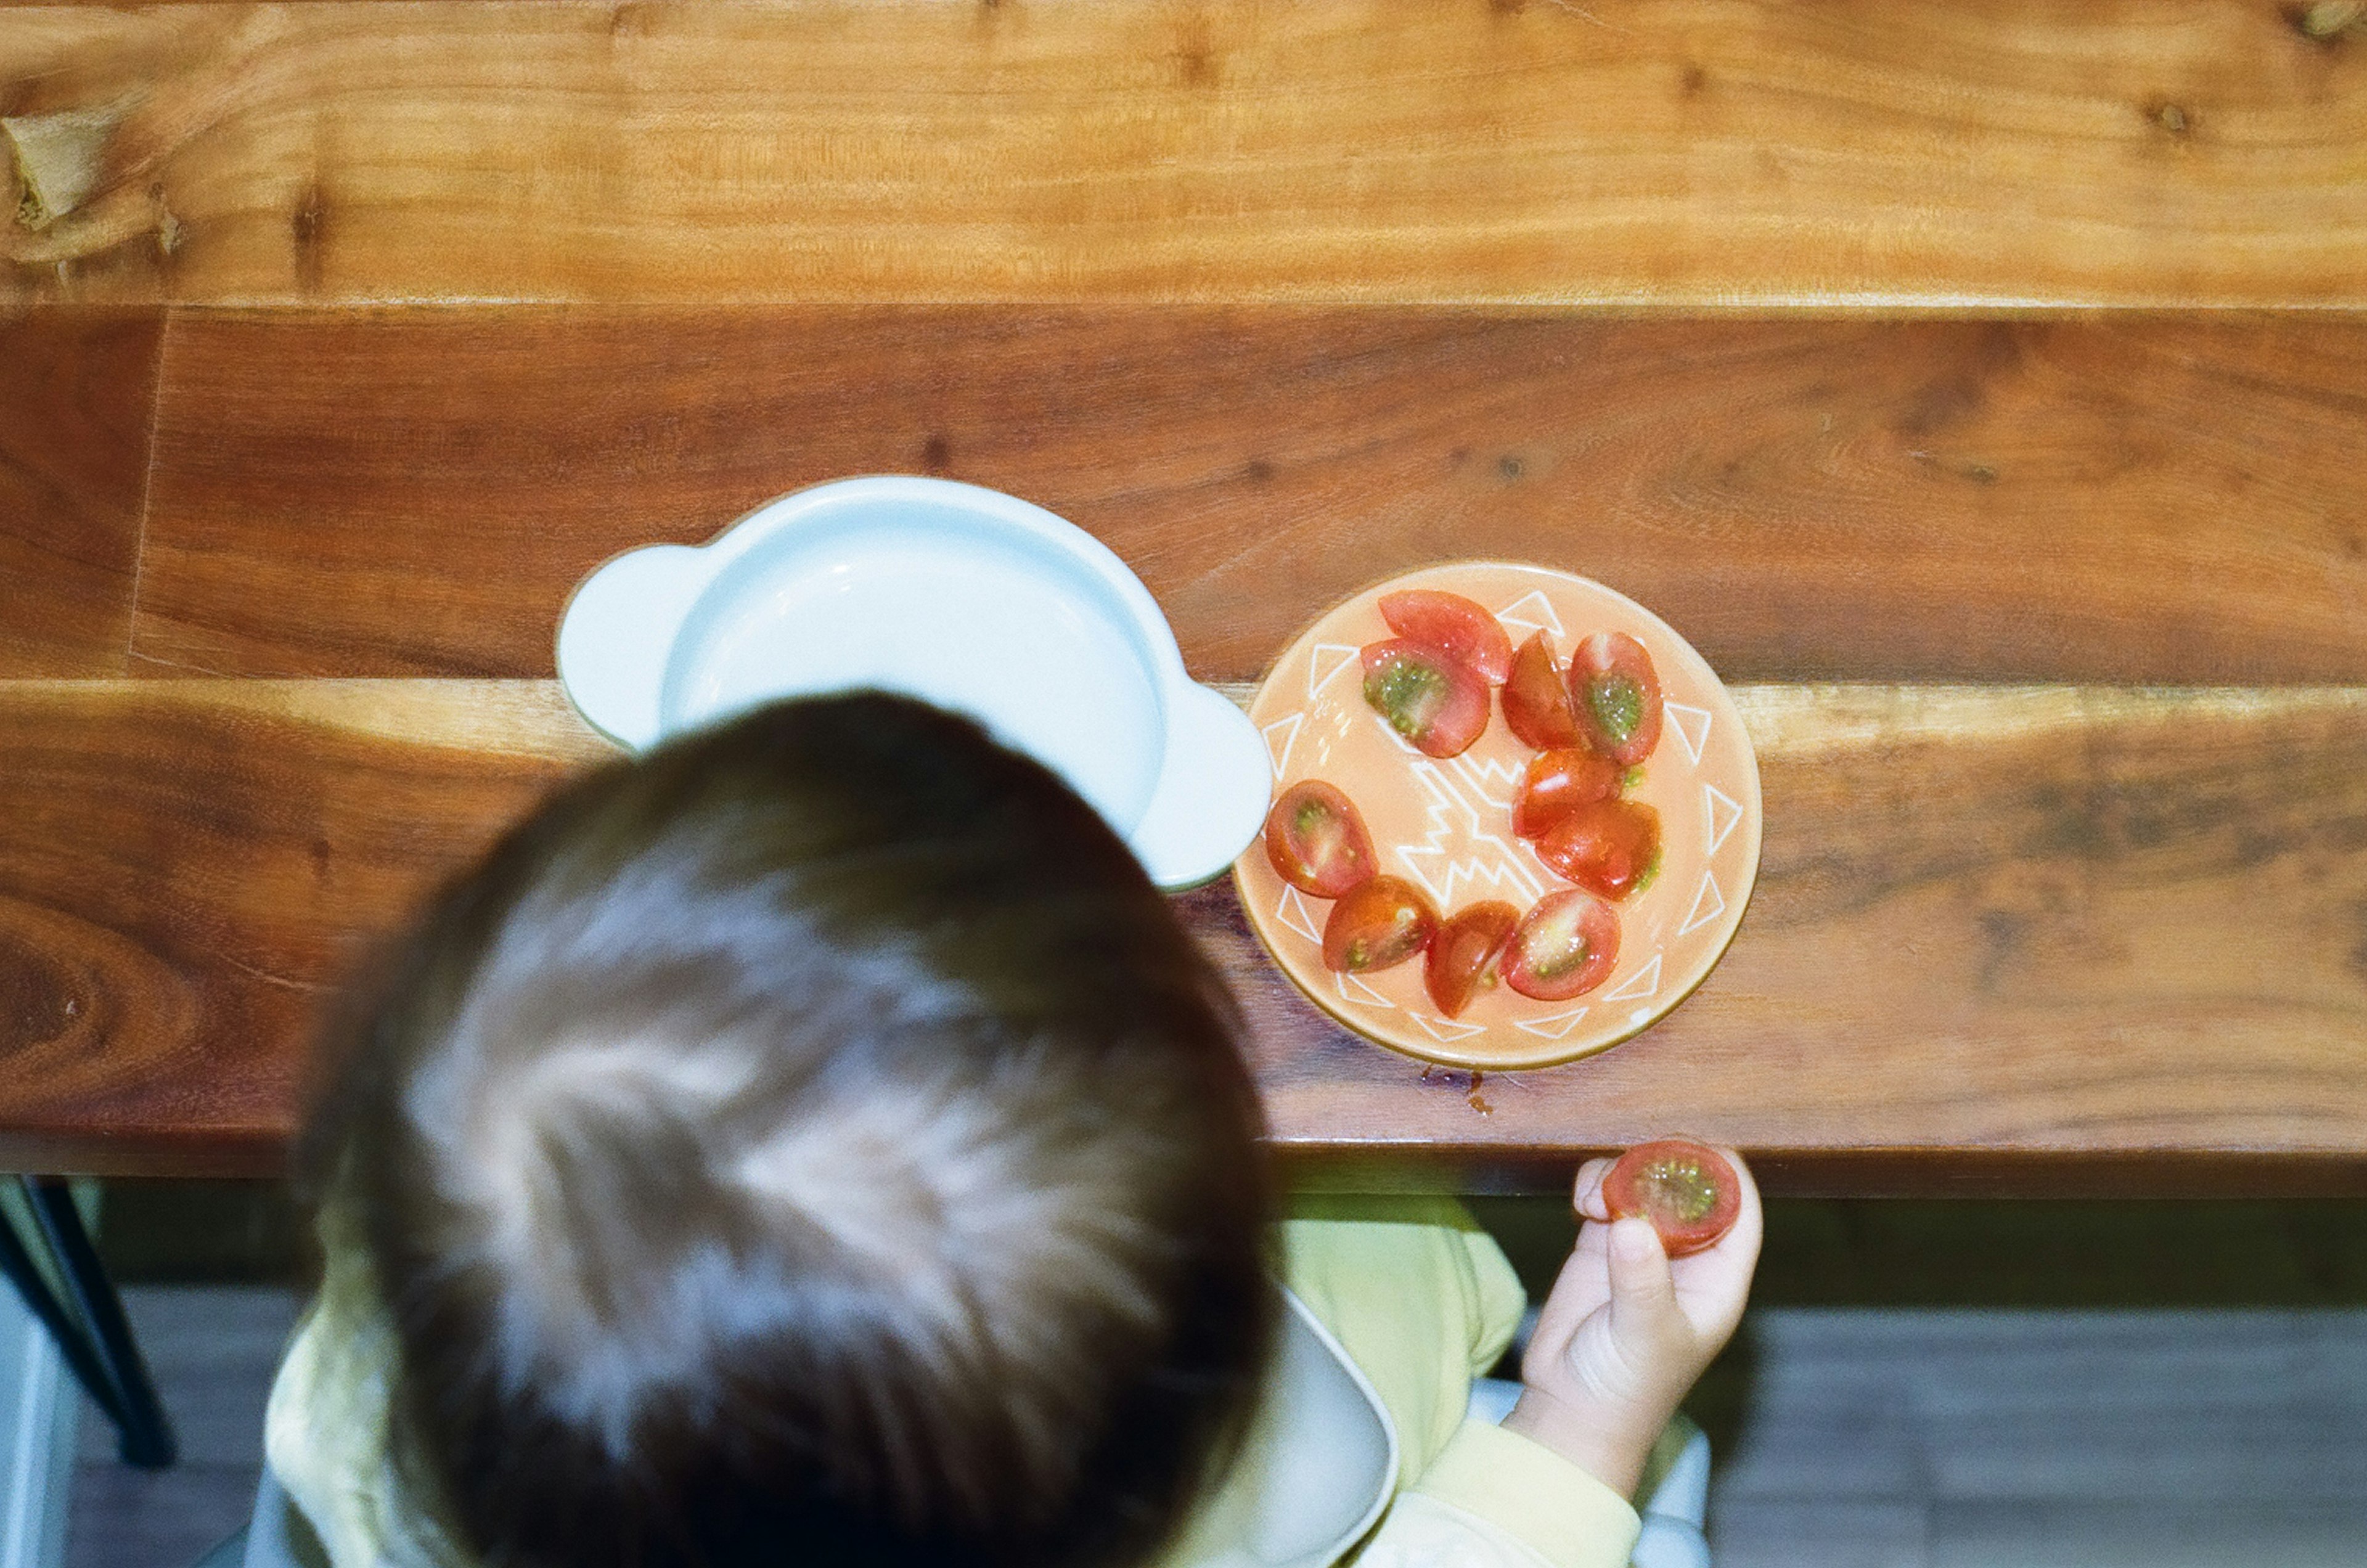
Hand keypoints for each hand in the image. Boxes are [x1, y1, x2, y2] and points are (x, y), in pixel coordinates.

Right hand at [1501, 1146, 1760, 1496]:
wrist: (1571, 1411)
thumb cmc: (1626, 1390)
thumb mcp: (1643, 1336)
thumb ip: (1641, 1281)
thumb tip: (1632, 1223)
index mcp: (1718, 1279)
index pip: (1740, 1212)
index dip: (1725, 1175)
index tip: (1692, 1150)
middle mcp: (1687, 1257)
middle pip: (1691, 1185)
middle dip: (1664, 1165)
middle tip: (1635, 1164)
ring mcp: (1644, 1247)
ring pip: (1645, 1182)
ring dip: (1621, 1173)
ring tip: (1596, 1199)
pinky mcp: (1603, 1244)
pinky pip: (1606, 1195)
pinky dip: (1594, 1186)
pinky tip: (1582, 1206)